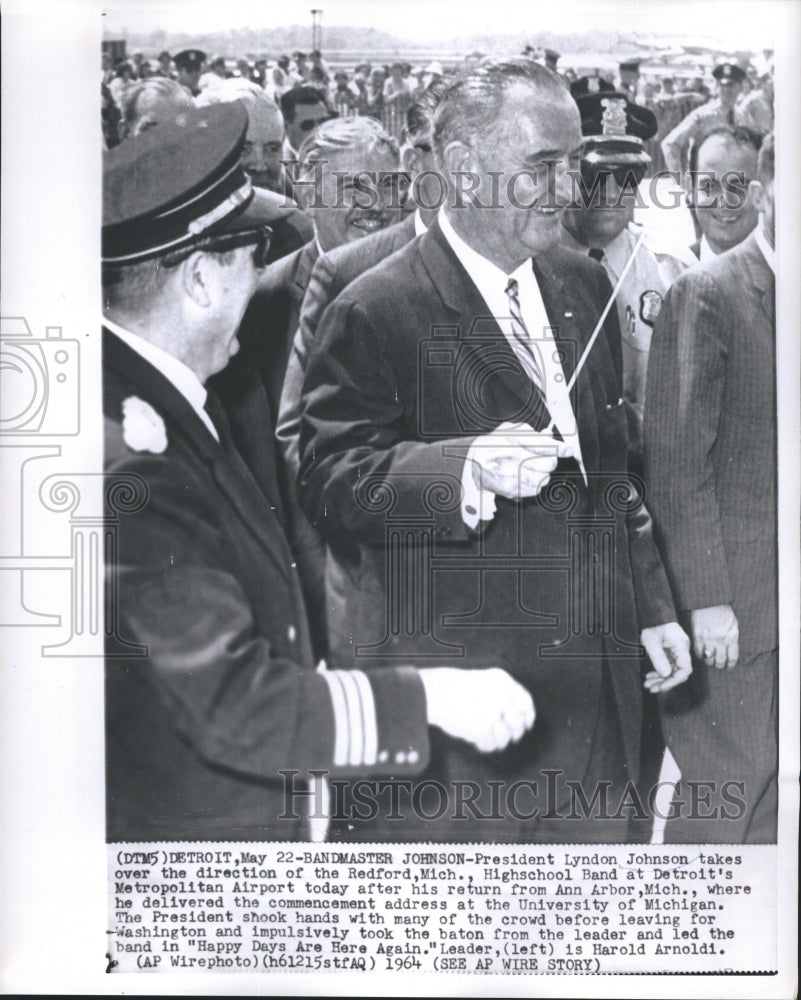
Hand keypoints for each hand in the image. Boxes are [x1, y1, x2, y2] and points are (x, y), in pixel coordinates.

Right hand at [419, 667, 534, 752]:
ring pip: (505, 736)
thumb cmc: (461, 688)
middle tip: (510, 736)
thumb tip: (526, 722)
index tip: (527, 725)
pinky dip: (486, 745)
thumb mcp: (488, 682)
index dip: (528, 716)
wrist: (437, 692)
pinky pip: (490, 744)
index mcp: (503, 681)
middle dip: (515, 732)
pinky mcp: (481, 728)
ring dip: (498, 740)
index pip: (526, 702)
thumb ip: (507, 696)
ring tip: (488, 736)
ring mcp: (491, 712)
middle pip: (517, 722)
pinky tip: (479, 740)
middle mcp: (501, 696)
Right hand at [470, 423, 561, 500]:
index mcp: (511, 438)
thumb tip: (549, 434)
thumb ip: (530, 433)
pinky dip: (535, 485)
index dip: (560, 448)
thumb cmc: (493, 445)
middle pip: (547, 463)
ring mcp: (509, 474)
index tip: (570, 450)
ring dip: (543, 475)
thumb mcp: (509, 431)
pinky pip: (534, 490)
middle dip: (550, 462)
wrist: (471, 463)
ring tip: (534, 470)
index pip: (543, 444)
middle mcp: (510, 456)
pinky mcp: (509, 489)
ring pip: (543, 478)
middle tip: (546, 460)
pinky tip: (527, 479)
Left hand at [641, 621, 691, 692]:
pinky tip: (650, 676)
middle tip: (651, 688)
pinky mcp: (671, 652)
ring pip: (672, 671)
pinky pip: (668, 666)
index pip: (685, 669)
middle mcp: (681, 650)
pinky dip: (659, 673)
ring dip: (660, 679)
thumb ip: (658, 657)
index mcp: (681, 646)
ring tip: (648, 684)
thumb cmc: (652, 623)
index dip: (674, 681)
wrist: (652, 614)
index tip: (661, 687)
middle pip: (678, 672)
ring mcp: (677, 651)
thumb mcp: (651, 640)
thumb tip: (665, 674)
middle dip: (664, 682)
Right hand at [690, 604, 738, 669]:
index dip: (730, 665)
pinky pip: (698, 651)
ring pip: (709, 659)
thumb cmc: (724, 612)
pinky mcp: (698, 635)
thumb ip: (732, 638)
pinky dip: (699, 655)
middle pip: (720, 661)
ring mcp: (709, 638)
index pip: (732, 658)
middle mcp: (721, 640)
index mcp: (732, 637)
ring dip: (709, 662)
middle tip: (718, 665)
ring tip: (709, 660)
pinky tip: (701, 655)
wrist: (710, 601)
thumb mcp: (734, 625)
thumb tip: (730, 651)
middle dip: (719, 665)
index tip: (728, 667)